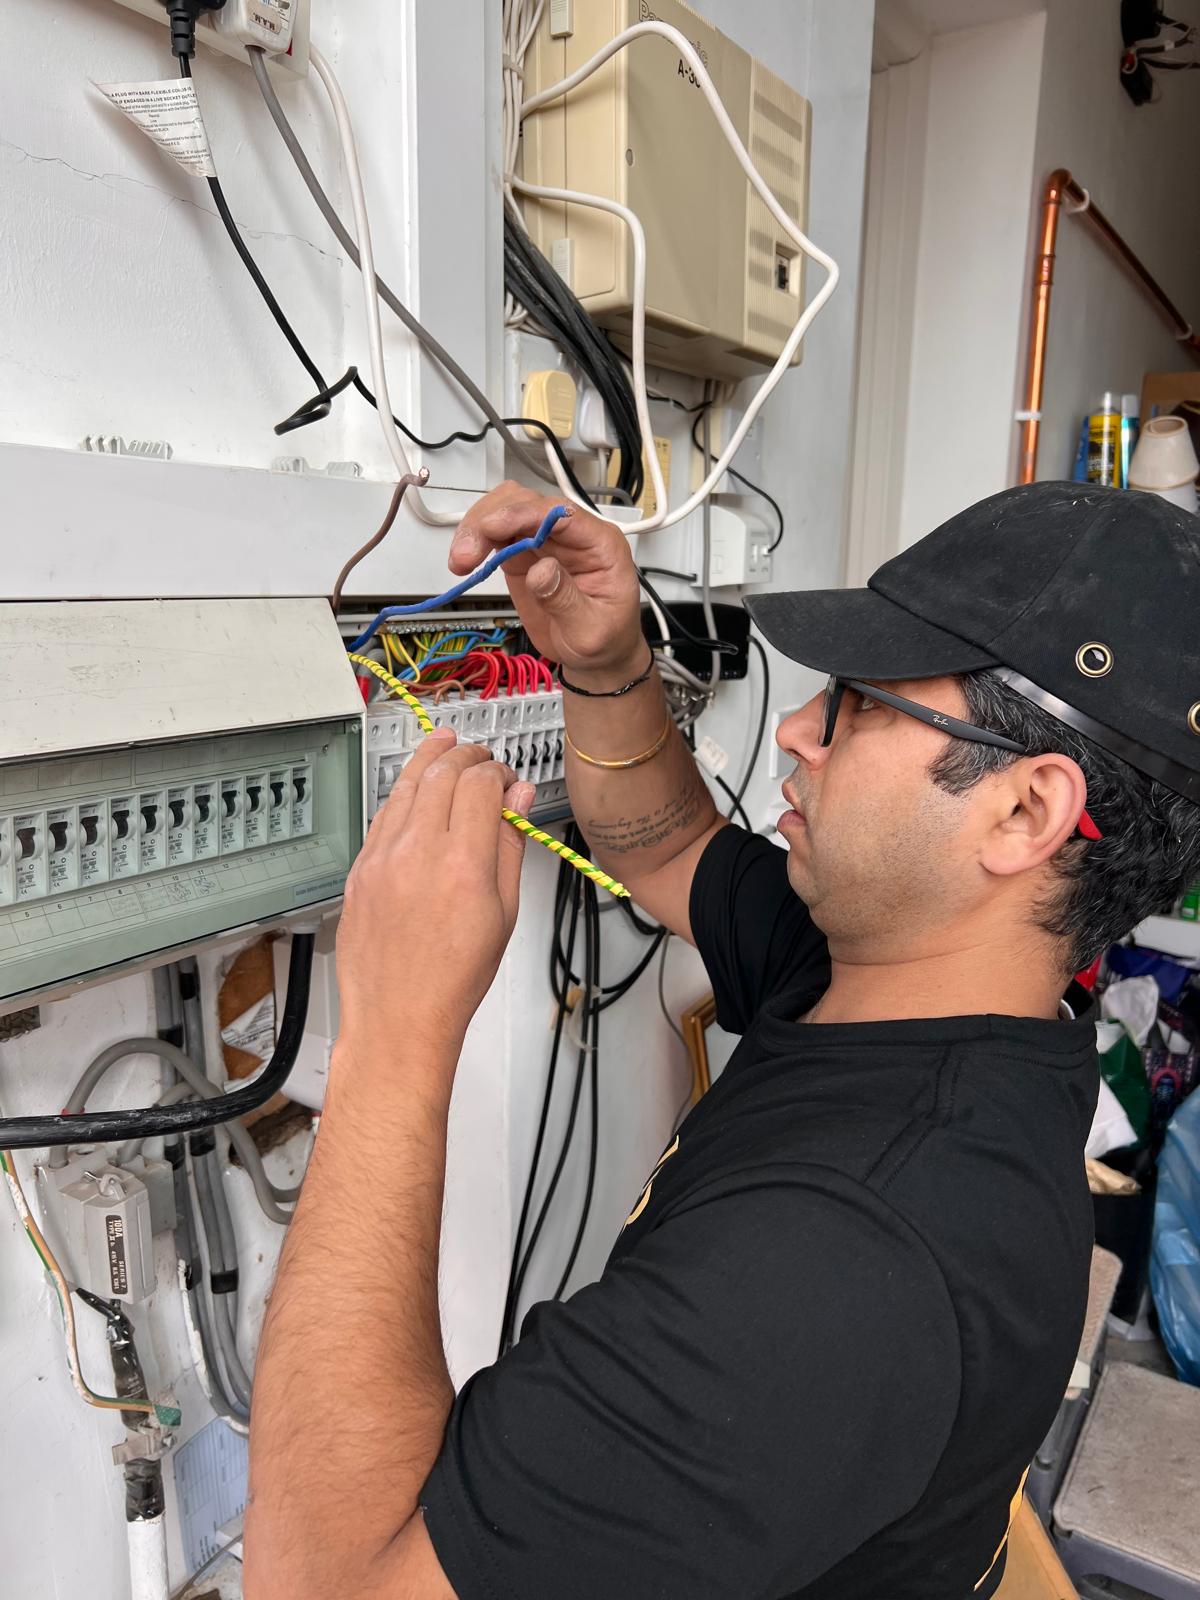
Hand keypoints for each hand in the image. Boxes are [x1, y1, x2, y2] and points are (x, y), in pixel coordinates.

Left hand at [335, 731, 534, 1045]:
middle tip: (482, 759)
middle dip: (467, 757)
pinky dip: (403, 792)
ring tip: (445, 743)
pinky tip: (415, 787)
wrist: (399, 1016)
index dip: (498, 773)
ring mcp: (383, 858)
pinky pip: (383, 814)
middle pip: (442, 773)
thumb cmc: (454, 978)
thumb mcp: (504, 914)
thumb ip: (511, 847)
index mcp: (464, 865)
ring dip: (430, 758)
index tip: (508, 781)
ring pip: (407, 784)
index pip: (481, 785)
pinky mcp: (360, 869)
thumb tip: (519, 799)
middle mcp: (419, 852)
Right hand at [449, 482, 644, 677]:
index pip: (560, 513)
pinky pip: (495, 533)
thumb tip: (540, 570)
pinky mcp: (523, 554)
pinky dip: (475, 541)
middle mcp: (571, 534)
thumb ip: (566, 600)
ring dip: (477, 527)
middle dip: (490, 519)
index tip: (491, 527)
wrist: (598, 656)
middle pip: (525, 503)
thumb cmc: (605, 639)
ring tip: (460, 561)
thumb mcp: (591, 630)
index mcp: (599, 543)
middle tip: (466, 555)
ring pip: (505, 510)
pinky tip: (464, 562)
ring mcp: (545, 541)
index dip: (523, 514)